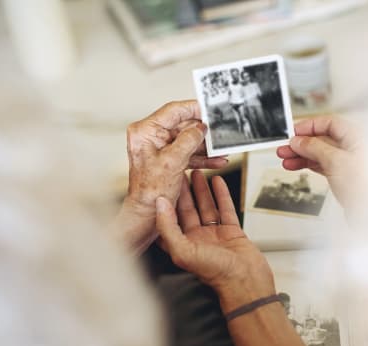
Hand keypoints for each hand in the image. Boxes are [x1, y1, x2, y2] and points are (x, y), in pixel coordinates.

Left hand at [115, 101, 227, 252]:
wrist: (146, 214)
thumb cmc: (150, 192)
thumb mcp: (173, 162)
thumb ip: (188, 140)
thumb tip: (200, 127)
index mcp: (145, 132)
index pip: (173, 111)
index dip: (193, 109)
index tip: (209, 109)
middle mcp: (151, 137)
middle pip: (183, 125)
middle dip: (202, 131)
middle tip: (219, 131)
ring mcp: (160, 149)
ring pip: (188, 140)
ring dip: (206, 146)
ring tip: (221, 148)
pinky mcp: (168, 159)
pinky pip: (188, 153)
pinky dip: (202, 157)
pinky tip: (216, 160)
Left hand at [155, 170, 274, 312]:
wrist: (246, 281)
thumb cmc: (216, 274)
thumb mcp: (184, 250)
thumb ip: (169, 227)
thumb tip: (160, 205)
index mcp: (182, 244)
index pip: (170, 218)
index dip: (166, 201)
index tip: (165, 183)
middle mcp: (196, 239)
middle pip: (187, 209)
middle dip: (184, 190)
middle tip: (181, 171)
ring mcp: (214, 234)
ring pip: (206, 206)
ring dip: (201, 189)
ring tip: (198, 172)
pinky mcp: (231, 231)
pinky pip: (225, 208)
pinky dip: (221, 194)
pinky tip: (218, 182)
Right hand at [277, 116, 360, 209]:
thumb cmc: (365, 186)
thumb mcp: (335, 160)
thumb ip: (314, 147)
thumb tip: (299, 140)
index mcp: (355, 137)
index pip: (329, 123)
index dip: (310, 126)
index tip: (294, 132)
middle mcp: (351, 147)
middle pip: (321, 138)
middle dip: (301, 143)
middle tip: (285, 147)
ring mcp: (346, 162)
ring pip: (318, 153)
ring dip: (300, 155)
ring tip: (285, 159)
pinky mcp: (341, 176)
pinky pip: (320, 165)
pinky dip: (307, 164)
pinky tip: (295, 166)